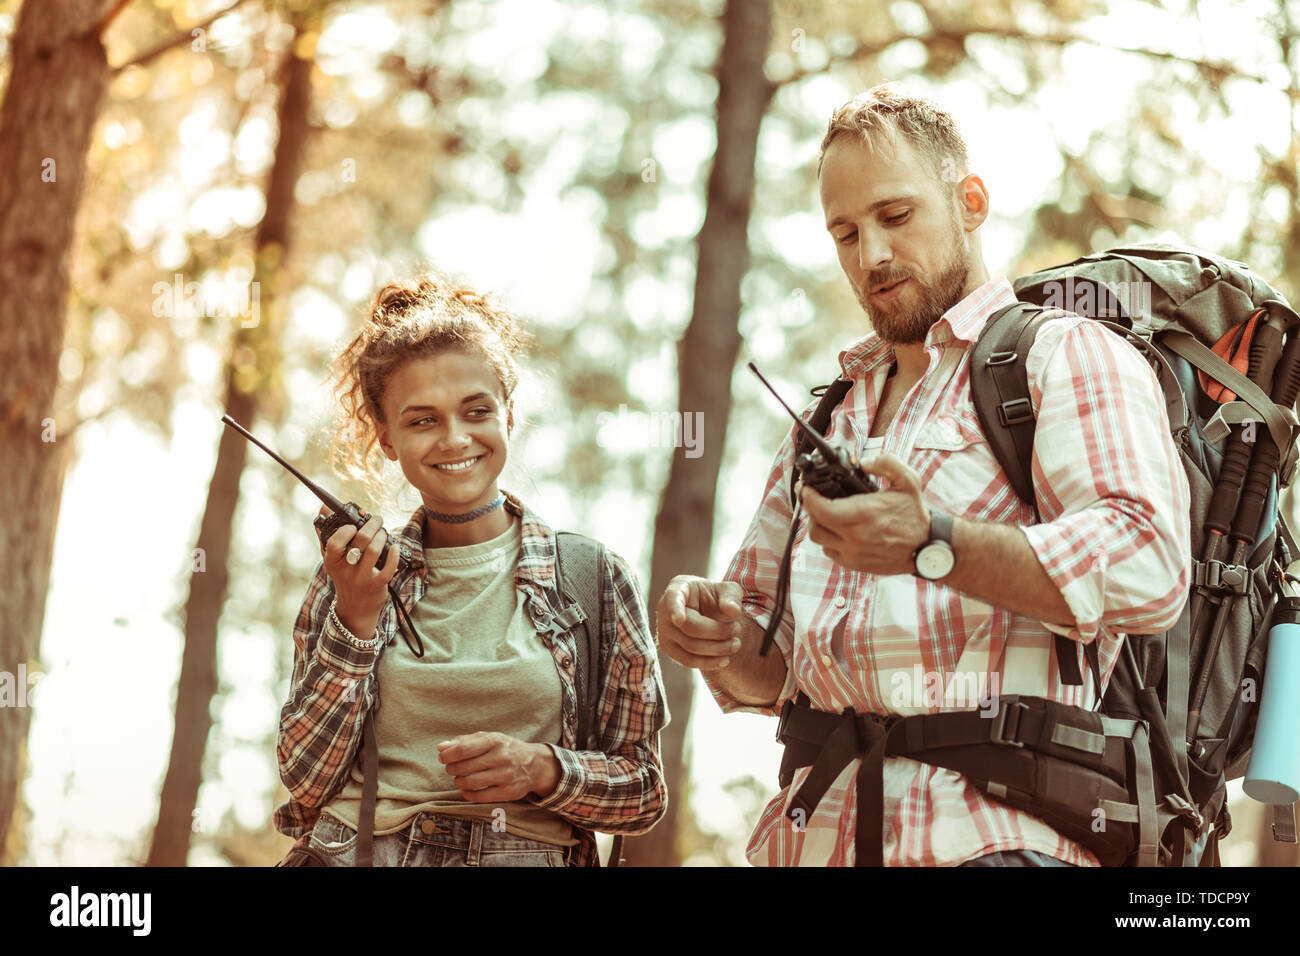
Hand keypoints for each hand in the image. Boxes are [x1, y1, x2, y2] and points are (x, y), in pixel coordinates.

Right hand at [318, 504, 399, 627]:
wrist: (355, 609)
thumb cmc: (344, 577)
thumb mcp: (332, 560)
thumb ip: (327, 535)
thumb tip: (323, 508)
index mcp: (332, 562)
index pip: (335, 542)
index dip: (346, 530)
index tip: (353, 525)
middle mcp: (346, 570)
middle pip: (361, 540)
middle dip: (372, 524)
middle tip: (377, 519)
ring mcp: (361, 578)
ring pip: (374, 550)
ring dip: (382, 536)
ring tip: (383, 532)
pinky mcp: (377, 585)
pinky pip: (389, 568)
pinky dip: (394, 554)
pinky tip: (394, 548)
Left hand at [437, 732, 557, 800]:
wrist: (536, 765)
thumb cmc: (506, 749)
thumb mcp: (490, 738)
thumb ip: (465, 741)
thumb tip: (441, 747)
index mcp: (495, 741)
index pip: (463, 749)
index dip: (447, 755)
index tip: (443, 757)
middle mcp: (501, 757)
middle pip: (463, 767)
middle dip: (451, 768)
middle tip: (452, 768)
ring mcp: (505, 776)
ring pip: (468, 782)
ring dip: (458, 781)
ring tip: (460, 778)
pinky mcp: (507, 793)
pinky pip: (478, 796)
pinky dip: (467, 793)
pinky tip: (467, 789)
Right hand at [656, 575, 743, 670]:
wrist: (706, 612)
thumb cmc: (715, 598)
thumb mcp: (727, 590)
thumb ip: (731, 597)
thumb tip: (734, 611)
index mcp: (678, 589)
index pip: (673, 600)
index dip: (675, 610)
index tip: (679, 619)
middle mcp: (665, 610)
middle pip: (691, 627)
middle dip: (718, 632)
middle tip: (737, 629)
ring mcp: (664, 632)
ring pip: (691, 647)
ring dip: (717, 649)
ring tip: (736, 644)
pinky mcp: (670, 649)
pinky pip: (688, 661)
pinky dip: (709, 663)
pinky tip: (725, 659)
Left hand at [800, 452, 930, 574]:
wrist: (927, 547)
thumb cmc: (914, 514)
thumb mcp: (907, 480)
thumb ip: (886, 464)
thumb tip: (864, 463)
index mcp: (864, 514)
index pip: (821, 508)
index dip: (808, 497)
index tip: (806, 488)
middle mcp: (855, 537)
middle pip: (815, 525)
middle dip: (811, 510)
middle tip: (813, 498)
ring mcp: (853, 553)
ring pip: (819, 540)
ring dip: (818, 525)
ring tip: (825, 513)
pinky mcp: (855, 565)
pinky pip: (830, 552)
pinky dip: (829, 540)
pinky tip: (838, 529)